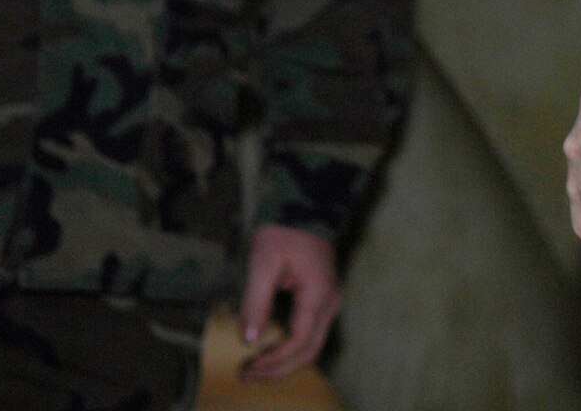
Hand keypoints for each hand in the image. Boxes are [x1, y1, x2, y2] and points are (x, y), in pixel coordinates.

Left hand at [238, 223, 342, 380]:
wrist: (304, 207)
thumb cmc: (284, 232)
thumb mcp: (263, 263)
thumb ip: (257, 302)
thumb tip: (249, 338)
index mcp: (318, 294)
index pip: (299, 340)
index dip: (274, 359)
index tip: (250, 366)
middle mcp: (331, 302)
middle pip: (310, 350)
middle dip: (280, 368)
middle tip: (250, 374)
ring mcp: (330, 301)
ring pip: (314, 344)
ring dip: (287, 361)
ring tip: (258, 367)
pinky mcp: (324, 299)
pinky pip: (311, 333)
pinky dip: (292, 348)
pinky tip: (271, 349)